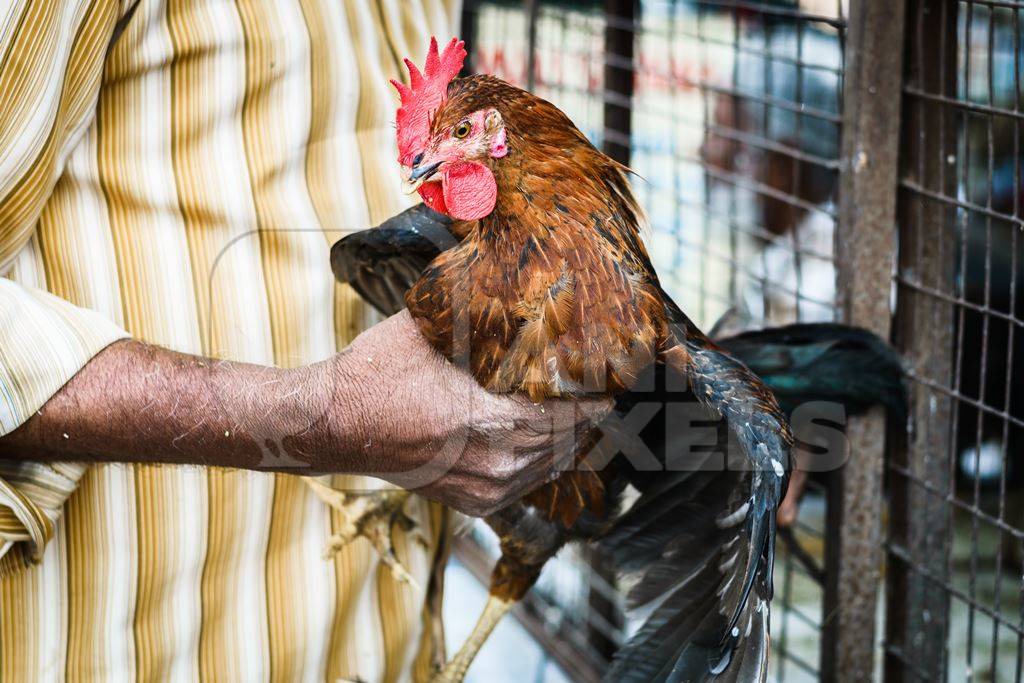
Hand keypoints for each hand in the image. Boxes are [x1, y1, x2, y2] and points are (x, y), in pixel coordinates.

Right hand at [326, 310, 610, 515]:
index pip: (567, 412)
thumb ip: (480, 316)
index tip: (611, 375)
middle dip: (588, 414)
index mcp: (488, 419)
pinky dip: (545, 460)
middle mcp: (495, 462)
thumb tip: (521, 290)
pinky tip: (550, 439)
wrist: (334, 425)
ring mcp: (486, 488)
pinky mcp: (475, 502)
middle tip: (603, 388)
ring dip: (571, 438)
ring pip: (553, 465)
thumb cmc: (377, 373)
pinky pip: (529, 483)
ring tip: (584, 411)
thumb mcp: (431, 330)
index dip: (595, 395)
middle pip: (568, 440)